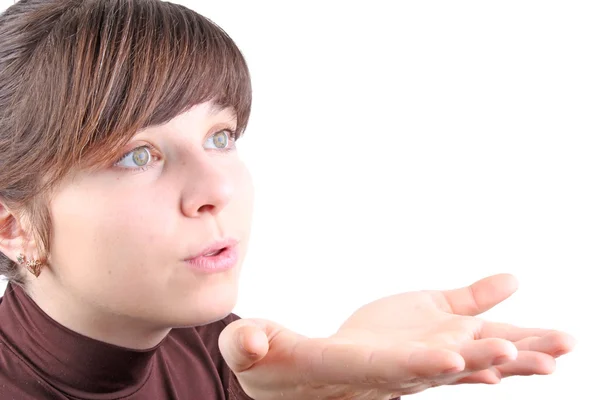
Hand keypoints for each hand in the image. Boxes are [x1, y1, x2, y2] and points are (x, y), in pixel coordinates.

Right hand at [219, 274, 574, 398]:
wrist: (287, 383)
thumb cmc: (265, 369)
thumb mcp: (249, 356)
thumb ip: (248, 347)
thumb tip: (253, 340)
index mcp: (340, 373)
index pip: (382, 371)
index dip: (414, 365)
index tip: (449, 359)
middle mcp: (379, 378)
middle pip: (431, 369)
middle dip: (473, 362)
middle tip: (520, 353)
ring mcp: (395, 369)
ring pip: (453, 363)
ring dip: (500, 358)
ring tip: (554, 348)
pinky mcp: (402, 357)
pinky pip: (449, 352)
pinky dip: (485, 347)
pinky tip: (520, 342)